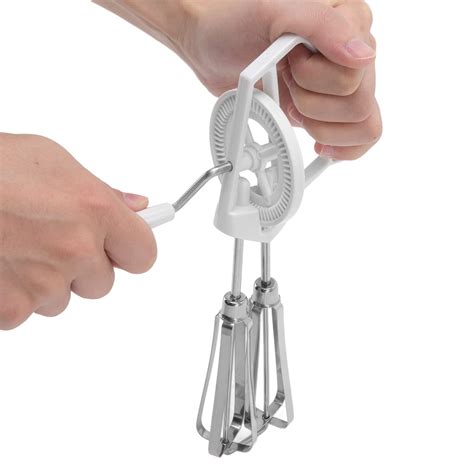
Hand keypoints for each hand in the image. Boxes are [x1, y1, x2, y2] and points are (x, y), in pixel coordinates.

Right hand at [0, 133, 156, 328]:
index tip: (122, 248)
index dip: (131, 252)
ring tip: (15, 246)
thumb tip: (137, 205)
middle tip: (51, 240)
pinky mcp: (10, 309)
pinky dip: (12, 296)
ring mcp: (44, 283)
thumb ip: (102, 191)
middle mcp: (76, 250)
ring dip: (46, 282)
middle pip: (102, 283)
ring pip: (61, 299)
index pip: (144, 254)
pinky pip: (25, 313)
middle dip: (82, 268)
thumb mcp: (52, 161)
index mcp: (96, 211)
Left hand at [97, 0, 380, 160]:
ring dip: (310, 127)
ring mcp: (328, 85)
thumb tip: (363, 52)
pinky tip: (303, 137)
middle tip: (285, 91)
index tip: (294, 86)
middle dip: (314, 111)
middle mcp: (345, 59)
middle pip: (358, 117)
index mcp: (348, 32)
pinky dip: (320, 148)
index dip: (325, 98)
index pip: (363, 94)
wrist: (204, 22)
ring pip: (348, 134)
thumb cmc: (231, 9)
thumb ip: (325, 25)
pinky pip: (335, 141)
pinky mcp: (311, 105)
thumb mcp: (278, 7)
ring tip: (283, 102)